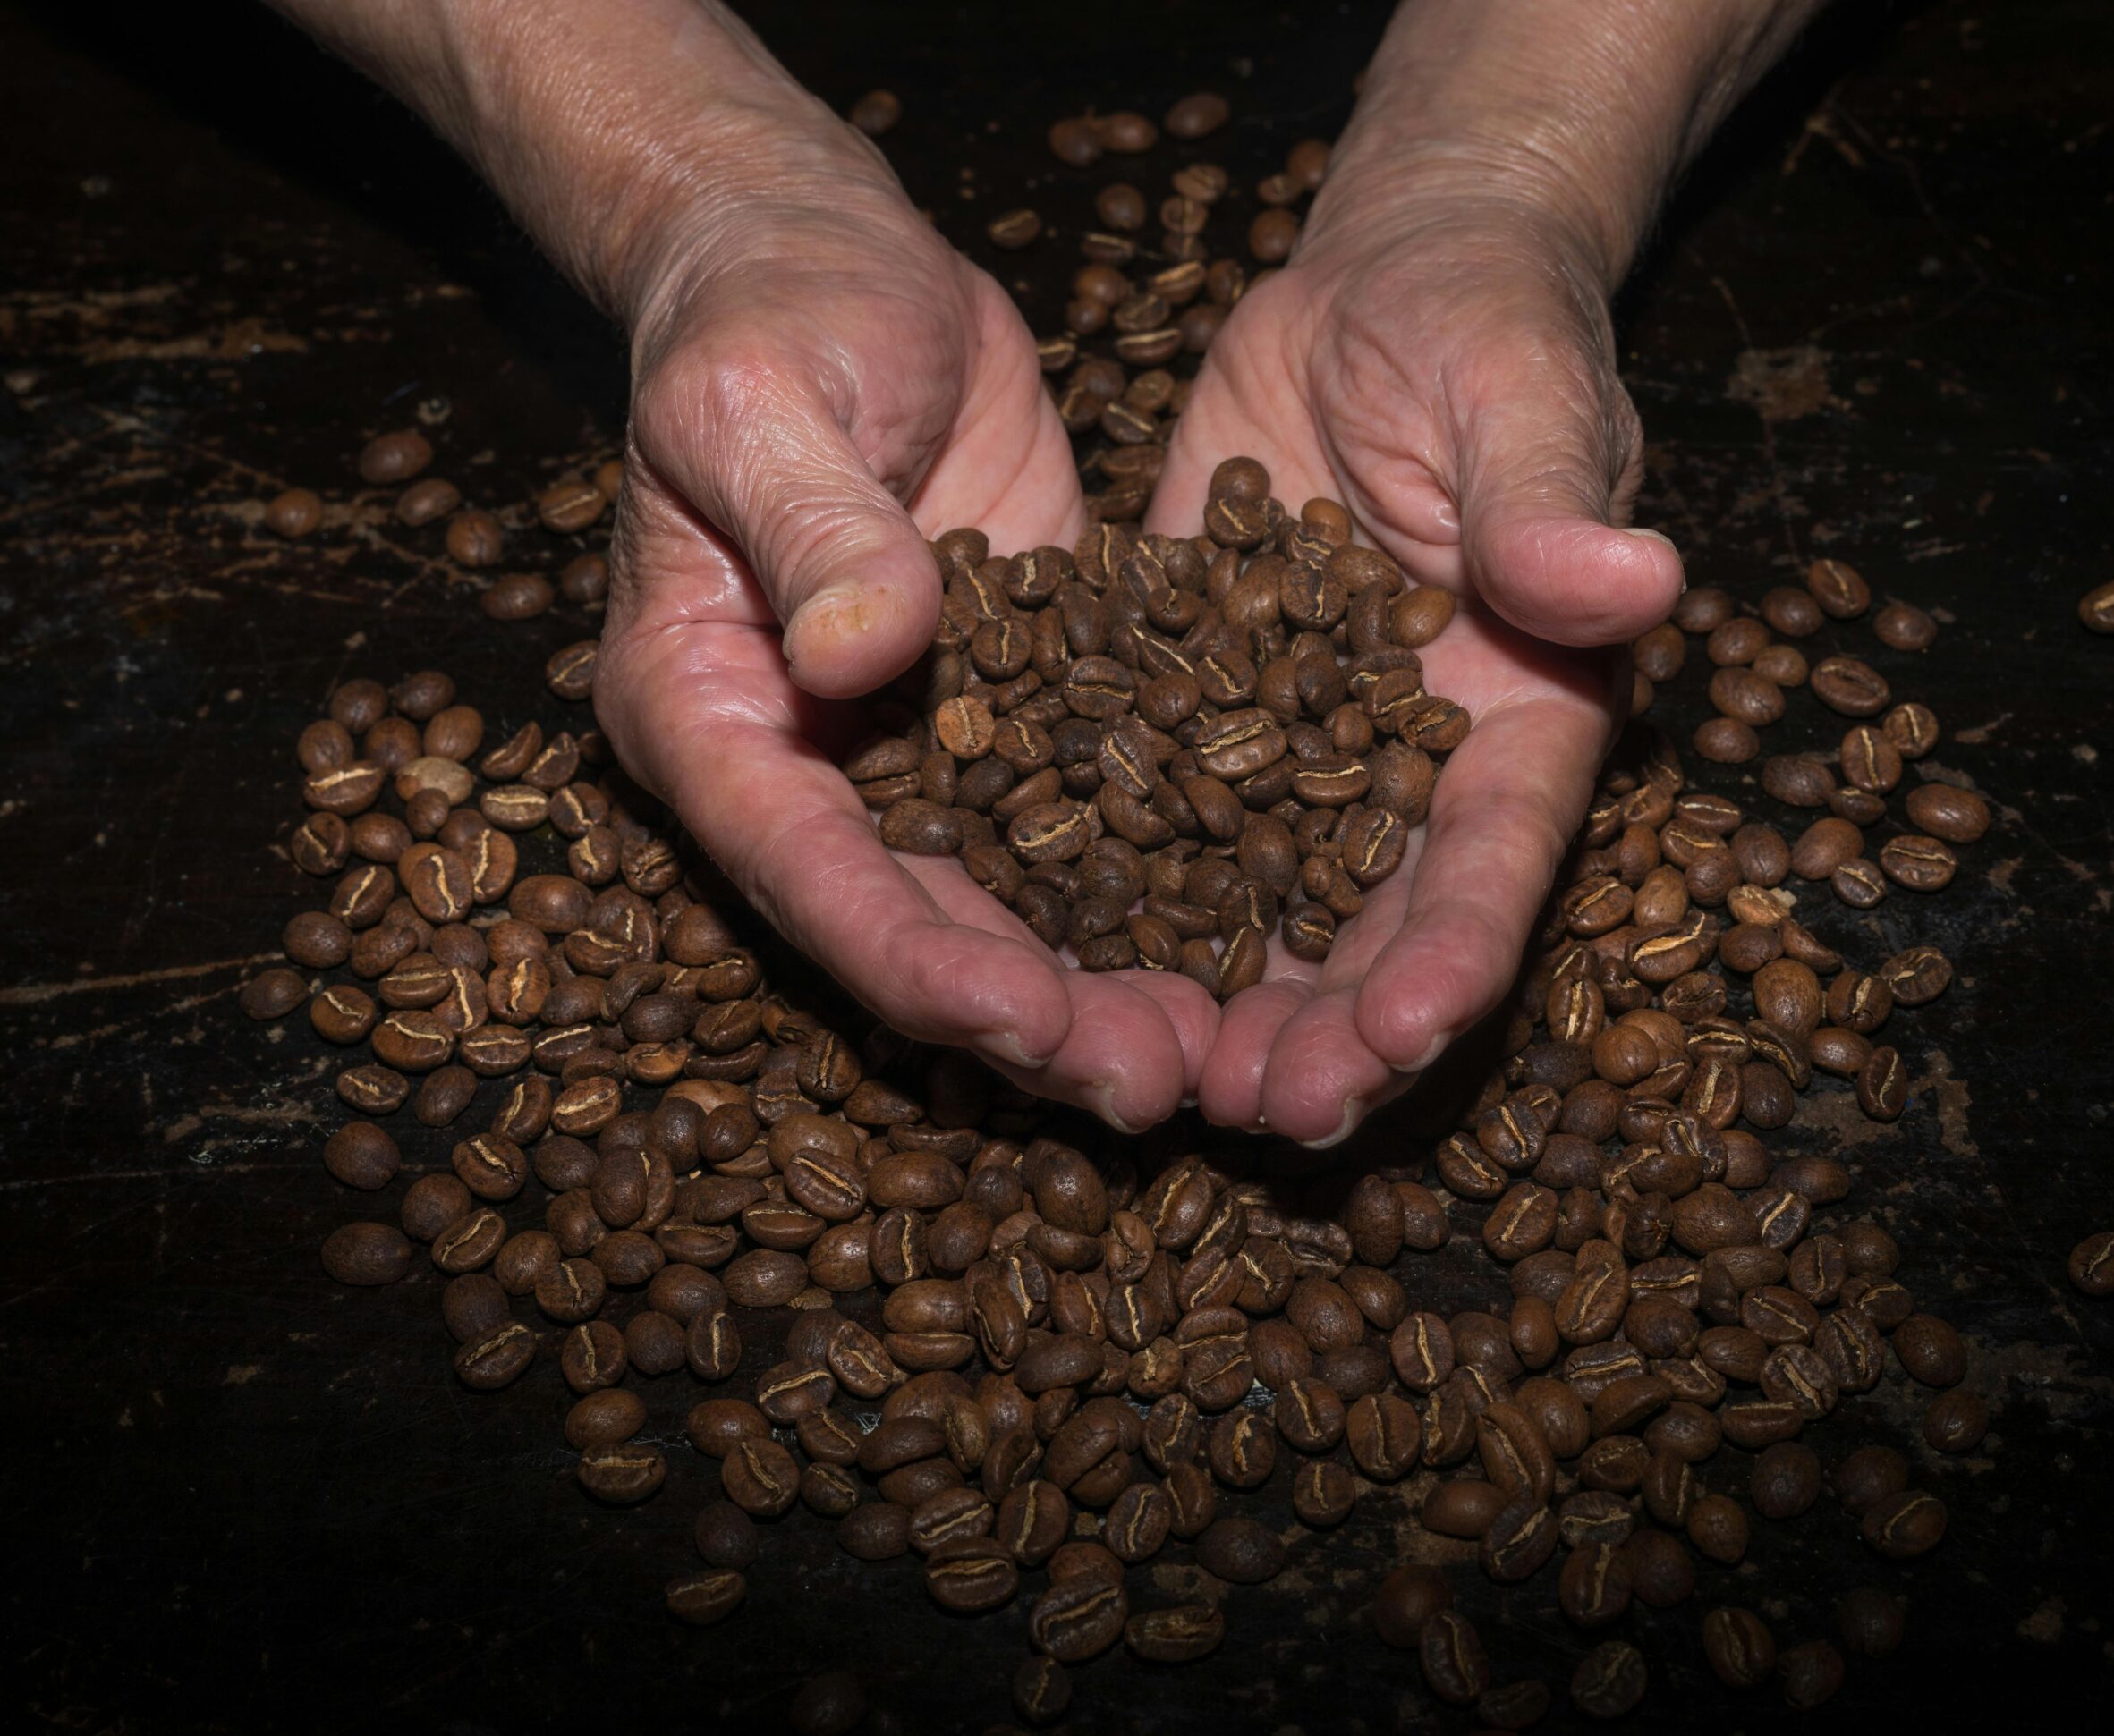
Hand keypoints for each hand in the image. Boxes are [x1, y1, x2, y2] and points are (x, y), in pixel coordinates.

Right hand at [594, 146, 1216, 1129]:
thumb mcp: (764, 397)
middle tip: (1156, 1083)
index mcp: (701, 710)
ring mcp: (902, 750)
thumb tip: (857, 656)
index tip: (1026, 1015)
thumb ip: (810, 525)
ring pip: (1002, 903)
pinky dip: (1144, 888)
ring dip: (1100, 985)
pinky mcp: (1002, 710)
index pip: (802, 867)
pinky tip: (1245, 939)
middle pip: (910, 925)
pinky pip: (1074, 824)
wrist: (827, 260)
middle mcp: (798, 764)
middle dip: (1029, 1017)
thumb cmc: (767, 309)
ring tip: (1218, 1054)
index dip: (913, 955)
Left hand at [1150, 182, 1683, 1144]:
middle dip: (1326, 1031)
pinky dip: (1113, 893)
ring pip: (1259, 905)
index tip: (1403, 1032)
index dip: (1453, 955)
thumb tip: (1635, 576)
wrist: (1377, 295)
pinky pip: (1152, 815)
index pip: (1495, 860)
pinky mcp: (1198, 709)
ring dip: (1215, 1001)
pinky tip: (1049, 959)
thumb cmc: (1485, 329)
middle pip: (1373, 928)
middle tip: (1261, 1111)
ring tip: (1155, 1080)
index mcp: (1520, 715)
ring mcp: (1300, 750)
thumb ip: (1552, 500)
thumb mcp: (1523, 398)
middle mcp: (1411, 765)